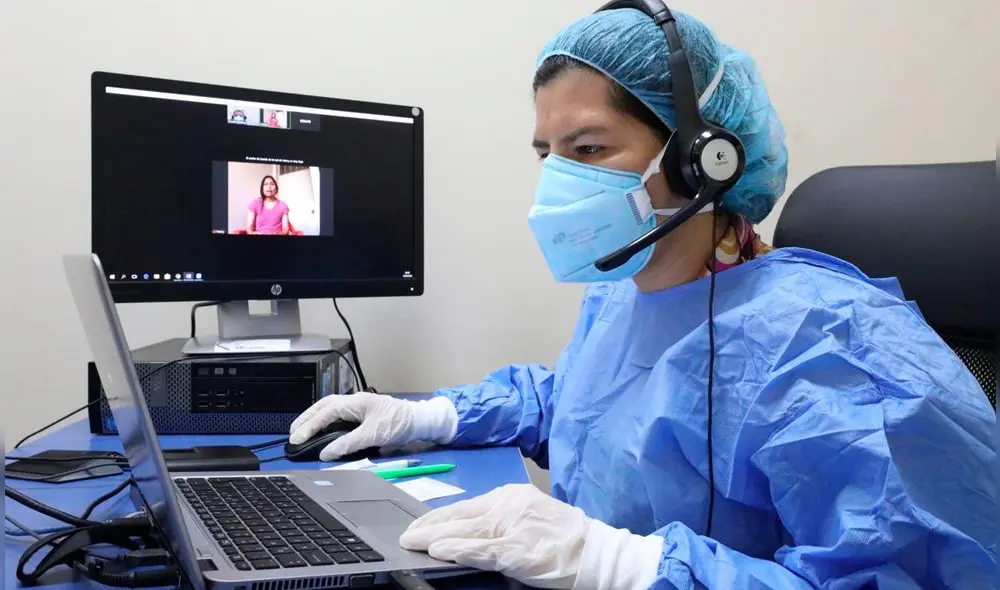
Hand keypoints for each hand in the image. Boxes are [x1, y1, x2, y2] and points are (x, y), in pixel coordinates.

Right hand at [288, 392, 456, 460]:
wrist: (418, 420)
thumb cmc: (398, 424)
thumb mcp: (373, 435)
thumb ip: (348, 444)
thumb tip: (326, 453)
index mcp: (355, 402)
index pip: (325, 413)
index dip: (309, 426)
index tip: (297, 439)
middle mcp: (353, 402)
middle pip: (323, 407)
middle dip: (306, 419)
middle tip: (292, 433)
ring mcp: (357, 406)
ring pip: (329, 409)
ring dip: (314, 419)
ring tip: (301, 431)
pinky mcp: (361, 414)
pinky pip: (337, 415)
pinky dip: (325, 421)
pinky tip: (321, 430)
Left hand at [399, 484, 663, 589]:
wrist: (597, 553)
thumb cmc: (565, 539)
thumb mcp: (530, 520)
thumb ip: (500, 522)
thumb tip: (465, 532)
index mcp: (512, 496)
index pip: (467, 506)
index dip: (440, 516)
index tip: (419, 524)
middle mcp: (511, 505)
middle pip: (462, 516)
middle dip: (431, 526)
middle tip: (406, 535)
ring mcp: (515, 526)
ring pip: (467, 531)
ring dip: (437, 538)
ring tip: (414, 542)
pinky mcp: (519, 549)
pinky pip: (483, 549)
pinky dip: (459, 550)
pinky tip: (441, 551)